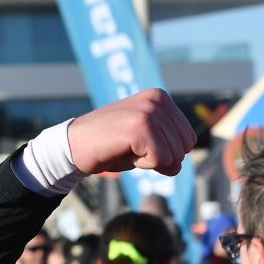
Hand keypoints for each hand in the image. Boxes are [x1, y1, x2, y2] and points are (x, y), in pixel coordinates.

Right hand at [67, 89, 196, 175]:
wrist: (75, 146)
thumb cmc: (112, 146)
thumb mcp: (149, 144)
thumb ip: (171, 149)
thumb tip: (178, 165)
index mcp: (161, 98)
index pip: (189, 139)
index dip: (167, 151)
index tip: (140, 143)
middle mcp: (157, 99)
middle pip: (184, 148)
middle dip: (162, 157)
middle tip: (133, 147)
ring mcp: (149, 111)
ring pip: (174, 156)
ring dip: (151, 161)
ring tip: (128, 147)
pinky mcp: (141, 126)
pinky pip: (161, 160)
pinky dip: (143, 164)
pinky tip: (124, 150)